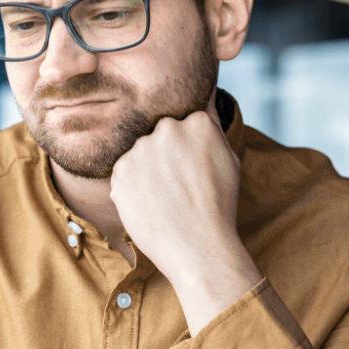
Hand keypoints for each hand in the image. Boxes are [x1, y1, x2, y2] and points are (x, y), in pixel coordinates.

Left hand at [109, 111, 260, 333]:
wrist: (198, 247)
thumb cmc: (218, 208)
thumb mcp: (229, 161)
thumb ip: (211, 131)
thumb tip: (203, 101)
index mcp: (197, 122)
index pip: (184, 125)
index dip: (187, 152)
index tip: (191, 172)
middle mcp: (167, 129)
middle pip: (159, 137)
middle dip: (165, 157)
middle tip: (177, 187)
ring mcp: (141, 148)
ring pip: (140, 155)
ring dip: (146, 172)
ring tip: (164, 200)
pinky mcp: (120, 170)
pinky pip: (123, 174)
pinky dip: (132, 188)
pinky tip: (150, 205)